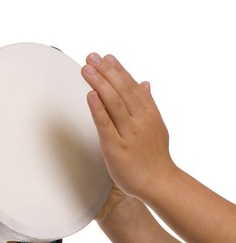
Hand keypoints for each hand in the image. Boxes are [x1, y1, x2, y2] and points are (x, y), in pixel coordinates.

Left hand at [81, 53, 175, 197]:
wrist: (159, 182)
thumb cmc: (154, 155)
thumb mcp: (156, 124)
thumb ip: (147, 103)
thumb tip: (144, 82)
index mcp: (149, 113)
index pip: (132, 86)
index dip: (118, 70)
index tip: (106, 57)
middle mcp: (140, 120)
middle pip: (121, 90)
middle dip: (105, 71)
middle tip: (91, 57)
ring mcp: (128, 133)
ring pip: (113, 103)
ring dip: (99, 83)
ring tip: (87, 69)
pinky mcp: (116, 147)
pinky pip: (105, 125)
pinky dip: (98, 109)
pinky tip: (90, 95)